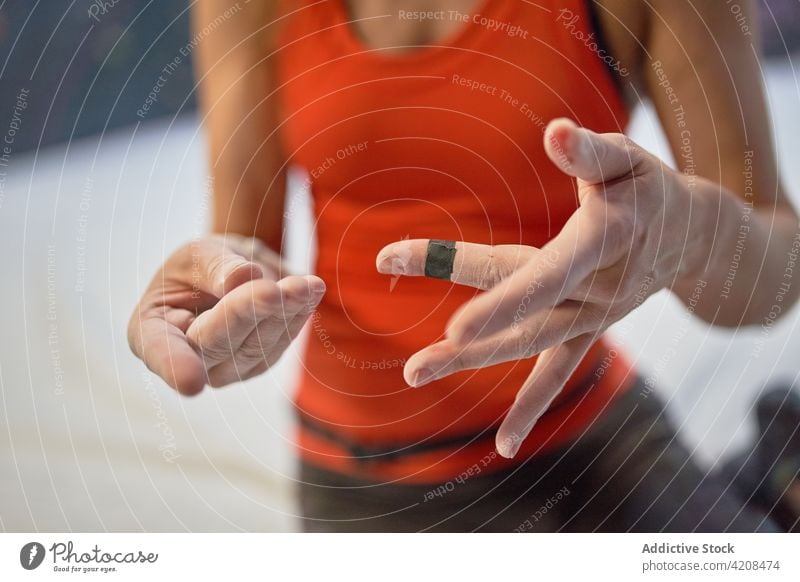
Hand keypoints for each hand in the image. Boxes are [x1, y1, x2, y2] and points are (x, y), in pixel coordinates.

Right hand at [128, 234, 325, 394]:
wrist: (228, 271)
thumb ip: (216, 266)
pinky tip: (310, 290)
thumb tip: (245, 279)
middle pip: (218, 344)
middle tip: (276, 289)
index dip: (175, 368)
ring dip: (285, 312)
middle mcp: (186, 360)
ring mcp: (224, 369)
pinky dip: (298, 314)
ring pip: (257, 346)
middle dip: (249, 313)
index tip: (192, 383)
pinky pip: (281, 341)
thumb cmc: (201, 263)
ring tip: (308, 284)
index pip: (161, 353)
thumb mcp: (199, 253)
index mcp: (151, 332)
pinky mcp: (257, 364)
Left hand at [377, 118, 700, 457]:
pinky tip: (505, 446)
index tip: (449, 318)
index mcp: (603, 243)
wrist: (694, 237)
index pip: (541, 271)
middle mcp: (596, 291)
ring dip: (474, 361)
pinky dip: (533, 407)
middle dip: (473, 332)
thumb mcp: (628, 159)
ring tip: (414, 372)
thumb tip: (553, 130)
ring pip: (529, 344)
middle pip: (524, 307)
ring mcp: (593, 318)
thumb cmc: (649, 188)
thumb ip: (589, 151)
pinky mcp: (588, 331)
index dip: (494, 291)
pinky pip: (559, 374)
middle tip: (416, 365)